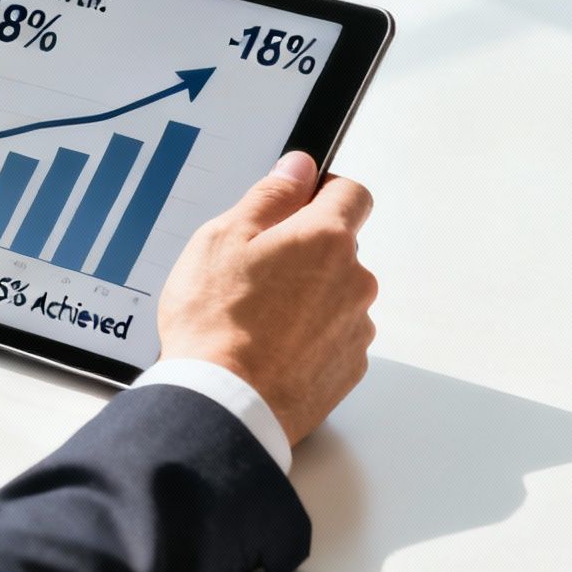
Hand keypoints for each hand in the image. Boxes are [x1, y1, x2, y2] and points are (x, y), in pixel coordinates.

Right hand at [156, 151, 376, 445]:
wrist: (223, 405)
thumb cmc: (216, 323)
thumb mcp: (224, 238)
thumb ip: (270, 195)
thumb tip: (299, 167)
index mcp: (326, 238)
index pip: (351, 192)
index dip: (322, 191)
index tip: (297, 203)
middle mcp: (354, 280)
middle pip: (341, 247)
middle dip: (306, 251)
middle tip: (255, 270)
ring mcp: (356, 327)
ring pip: (337, 293)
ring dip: (309, 296)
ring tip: (257, 317)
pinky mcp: (350, 367)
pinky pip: (334, 336)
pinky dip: (309, 336)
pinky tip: (270, 347)